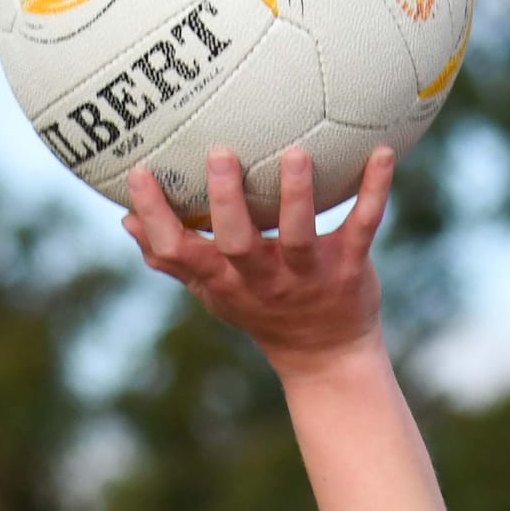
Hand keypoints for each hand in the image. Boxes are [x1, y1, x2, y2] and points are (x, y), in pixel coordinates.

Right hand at [124, 147, 389, 377]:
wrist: (327, 357)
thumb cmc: (263, 312)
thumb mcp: (214, 291)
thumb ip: (173, 258)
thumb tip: (125, 220)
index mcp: (226, 280)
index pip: (179, 252)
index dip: (156, 217)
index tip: (141, 171)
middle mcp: (264, 279)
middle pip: (237, 244)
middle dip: (226, 203)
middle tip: (219, 154)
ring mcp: (308, 275)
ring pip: (299, 237)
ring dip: (297, 196)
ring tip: (296, 153)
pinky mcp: (350, 269)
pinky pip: (363, 226)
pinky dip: (375, 191)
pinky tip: (384, 153)